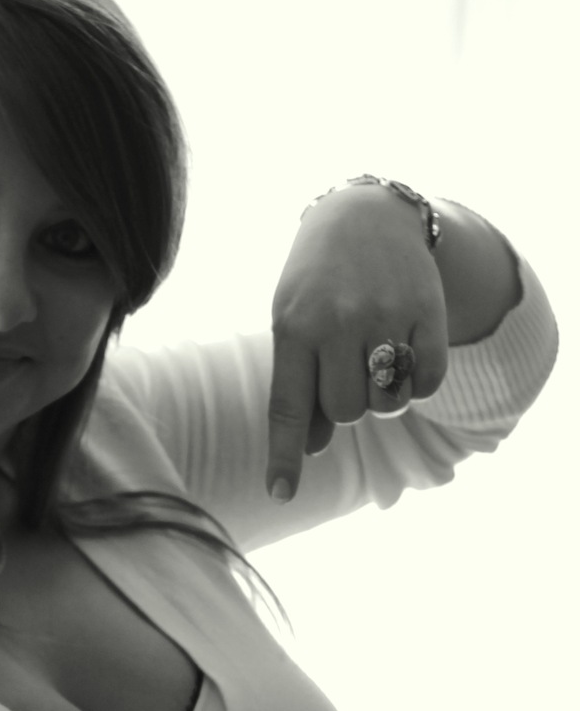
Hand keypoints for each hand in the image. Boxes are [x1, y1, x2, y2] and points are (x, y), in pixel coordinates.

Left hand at [265, 183, 449, 501]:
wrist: (365, 215)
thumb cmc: (317, 285)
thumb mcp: (293, 325)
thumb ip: (300, 386)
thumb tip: (313, 449)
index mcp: (294, 328)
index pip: (288, 408)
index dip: (284, 456)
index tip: (281, 494)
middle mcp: (340, 322)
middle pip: (346, 412)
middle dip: (346, 407)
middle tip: (346, 371)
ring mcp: (387, 314)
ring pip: (388, 403)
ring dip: (383, 398)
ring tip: (375, 361)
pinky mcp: (428, 310)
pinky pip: (428, 382)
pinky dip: (419, 385)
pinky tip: (407, 357)